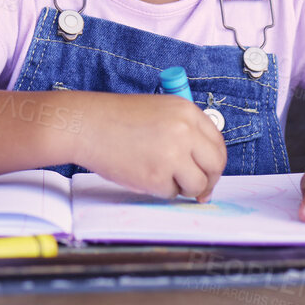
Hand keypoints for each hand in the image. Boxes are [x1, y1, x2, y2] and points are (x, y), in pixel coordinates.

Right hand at [70, 93, 225, 200]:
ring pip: (197, 184)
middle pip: (215, 165)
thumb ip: (184, 131)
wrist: (86, 125)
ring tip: (160, 175)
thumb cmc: (116, 119)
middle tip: (197, 188)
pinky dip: (160, 190)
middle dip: (208, 180)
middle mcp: (184, 131)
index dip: (214, 161)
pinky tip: (142, 174)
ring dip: (183, 187)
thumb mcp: (159, 111)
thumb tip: (203, 163)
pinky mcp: (157, 177)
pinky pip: (171, 194)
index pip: (218, 142)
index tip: (208, 171)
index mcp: (186, 111)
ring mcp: (172, 155)